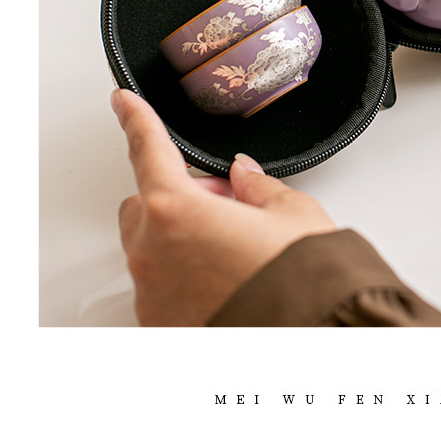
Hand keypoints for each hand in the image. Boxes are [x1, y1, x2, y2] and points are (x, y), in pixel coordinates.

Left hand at [112, 88, 336, 325]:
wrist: (316, 338)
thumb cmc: (302, 280)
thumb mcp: (290, 211)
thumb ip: (257, 185)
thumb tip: (244, 177)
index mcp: (175, 210)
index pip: (147, 149)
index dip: (136, 118)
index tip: (124, 102)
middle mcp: (152, 254)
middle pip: (146, 202)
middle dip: (181, 194)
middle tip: (228, 200)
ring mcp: (153, 295)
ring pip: (152, 246)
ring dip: (181, 234)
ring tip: (234, 244)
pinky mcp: (163, 326)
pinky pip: (161, 286)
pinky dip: (185, 273)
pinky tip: (229, 275)